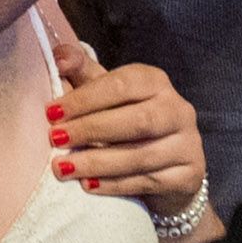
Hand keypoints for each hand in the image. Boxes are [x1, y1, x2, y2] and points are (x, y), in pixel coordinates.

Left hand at [47, 34, 206, 215]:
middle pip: (136, 120)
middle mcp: (178, 109)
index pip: (121, 85)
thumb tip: (58, 56)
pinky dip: (115, 185)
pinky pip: (149, 182)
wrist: (168, 168)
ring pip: (142, 155)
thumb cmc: (126, 120)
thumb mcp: (106, 94)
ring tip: (63, 167)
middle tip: (55, 139)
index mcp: (155, 82)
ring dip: (98, 162)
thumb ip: (83, 72)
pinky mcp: (189, 176)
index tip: (51, 112)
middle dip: (90, 130)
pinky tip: (88, 186)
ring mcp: (188, 144)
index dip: (85, 98)